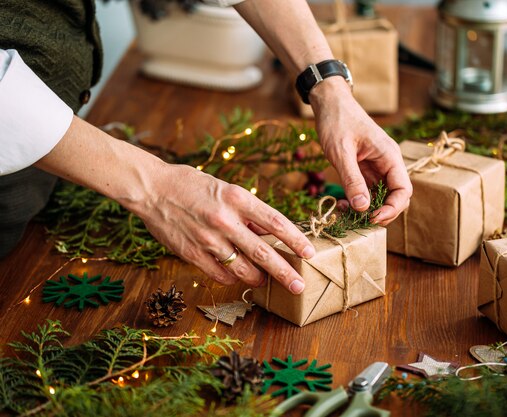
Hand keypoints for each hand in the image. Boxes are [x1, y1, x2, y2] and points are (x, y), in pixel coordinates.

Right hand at [135, 164, 314, 293]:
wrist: (151, 189)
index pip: (276, 222)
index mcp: (238, 198)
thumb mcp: (225, 189)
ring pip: (242, 269)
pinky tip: (236, 277)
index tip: (310, 253)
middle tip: (299, 286)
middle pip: (264, 253)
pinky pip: (219, 274)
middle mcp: (225, 219)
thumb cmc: (191, 185)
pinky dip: (231, 278)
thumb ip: (246, 213)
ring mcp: (208, 238)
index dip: (296, 240)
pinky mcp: (192, 253)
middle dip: (285, 273)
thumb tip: (269, 233)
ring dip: (258, 279)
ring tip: (265, 282)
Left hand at [309, 78, 411, 224]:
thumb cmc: (337, 121)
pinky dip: (358, 200)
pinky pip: (368, 191)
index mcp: (390, 156)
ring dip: (367, 209)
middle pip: (396, 197)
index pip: (403, 190)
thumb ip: (352, 180)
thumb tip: (363, 208)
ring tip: (345, 213)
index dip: (392, 208)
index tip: (372, 218)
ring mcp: (378, 167)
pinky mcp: (366, 169)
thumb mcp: (341, 152)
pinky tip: (342, 204)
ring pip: (381, 196)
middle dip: (380, 212)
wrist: (330, 103)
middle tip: (358, 221)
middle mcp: (388, 163)